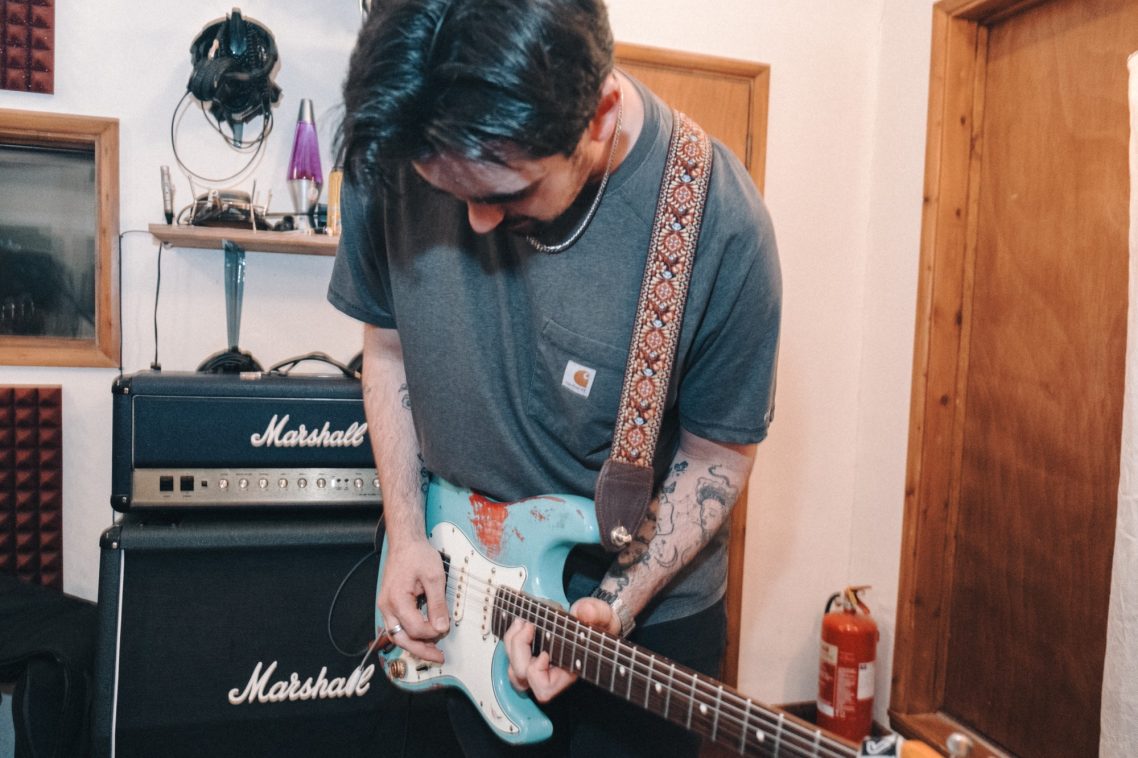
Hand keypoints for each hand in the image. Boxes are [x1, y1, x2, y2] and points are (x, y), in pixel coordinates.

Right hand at [377, 536, 449, 662]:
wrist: (405, 542)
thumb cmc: (418, 555)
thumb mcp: (435, 577)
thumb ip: (438, 604)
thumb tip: (442, 627)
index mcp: (396, 599)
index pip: (415, 628)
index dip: (432, 632)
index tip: (446, 628)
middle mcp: (387, 606)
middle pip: (401, 638)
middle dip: (421, 650)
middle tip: (439, 657)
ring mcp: (386, 606)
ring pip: (396, 635)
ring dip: (414, 644)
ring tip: (432, 650)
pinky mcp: (390, 604)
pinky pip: (397, 626)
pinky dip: (409, 634)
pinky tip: (423, 636)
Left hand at [503, 596, 619, 702]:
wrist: (594, 620)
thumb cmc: (599, 625)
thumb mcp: (604, 617)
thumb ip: (597, 613)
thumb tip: (583, 611)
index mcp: (568, 672)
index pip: (543, 690)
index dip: (537, 673)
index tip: (545, 653)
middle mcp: (550, 674)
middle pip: (520, 677)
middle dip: (519, 648)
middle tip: (529, 625)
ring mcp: (538, 666)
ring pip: (512, 668)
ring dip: (513, 643)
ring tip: (523, 622)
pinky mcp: (529, 655)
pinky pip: (511, 656)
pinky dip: (511, 639)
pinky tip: (521, 623)